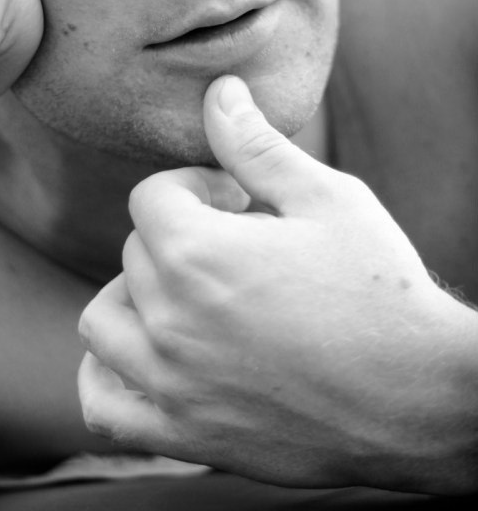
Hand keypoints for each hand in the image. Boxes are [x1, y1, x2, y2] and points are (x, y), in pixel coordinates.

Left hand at [78, 76, 467, 489]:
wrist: (420, 399)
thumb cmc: (379, 292)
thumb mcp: (325, 199)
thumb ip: (255, 145)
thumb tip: (217, 91)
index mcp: (196, 253)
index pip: (150, 196)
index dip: (195, 186)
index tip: (237, 200)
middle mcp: (170, 320)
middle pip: (135, 253)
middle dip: (178, 236)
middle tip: (236, 246)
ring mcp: (172, 384)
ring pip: (104, 320)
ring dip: (135, 296)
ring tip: (189, 294)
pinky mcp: (185, 435)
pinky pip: (105, 408)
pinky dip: (106, 377)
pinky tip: (144, 356)